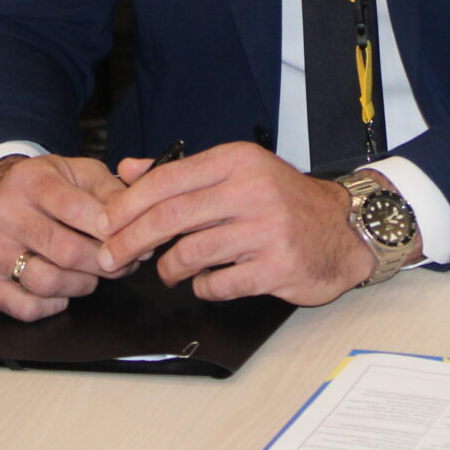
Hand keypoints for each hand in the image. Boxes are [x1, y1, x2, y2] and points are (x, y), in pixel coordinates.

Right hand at [0, 153, 124, 320]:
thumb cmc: (45, 188)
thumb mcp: (77, 173)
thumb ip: (111, 189)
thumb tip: (140, 214)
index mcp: (29, 180)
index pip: (76, 209)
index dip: (110, 229)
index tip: (131, 237)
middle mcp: (2, 212)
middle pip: (67, 251)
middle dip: (105, 263)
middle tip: (122, 263)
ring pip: (48, 282)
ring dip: (82, 285)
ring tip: (92, 275)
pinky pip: (26, 307)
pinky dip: (54, 305)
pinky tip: (63, 291)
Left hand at [97, 142, 374, 303]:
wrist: (345, 229)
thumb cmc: (284, 201)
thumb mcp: (237, 172)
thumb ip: (181, 172)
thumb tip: (126, 170)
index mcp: (236, 161)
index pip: (167, 180)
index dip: (127, 205)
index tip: (104, 224)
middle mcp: (251, 190)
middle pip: (170, 218)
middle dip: (130, 241)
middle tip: (111, 257)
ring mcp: (266, 230)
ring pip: (189, 254)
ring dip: (168, 269)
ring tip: (169, 271)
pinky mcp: (276, 267)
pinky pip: (218, 284)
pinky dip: (203, 287)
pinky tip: (208, 281)